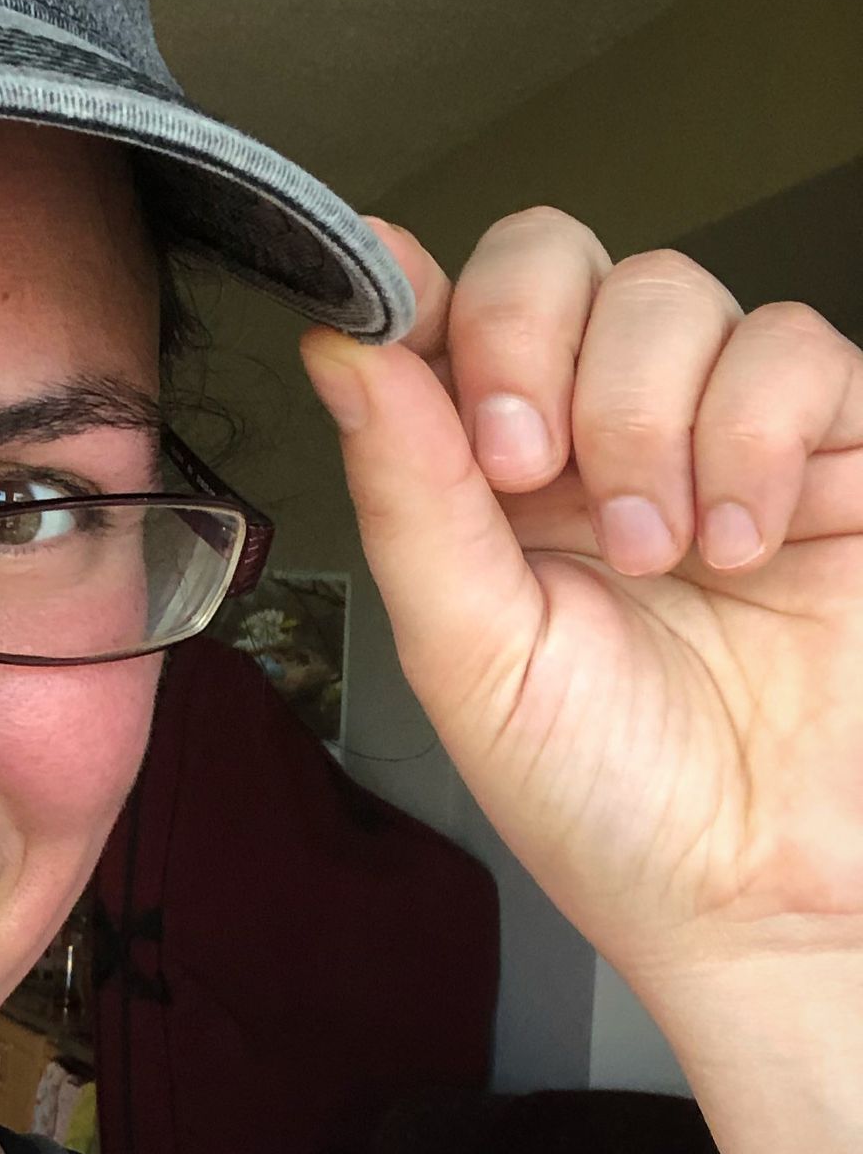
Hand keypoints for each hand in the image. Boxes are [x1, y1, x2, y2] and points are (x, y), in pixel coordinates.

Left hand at [299, 207, 862, 985]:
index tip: (393, 313)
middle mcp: (590, 428)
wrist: (757, 896)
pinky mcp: (839, 446)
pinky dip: (755, 435)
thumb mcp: (469, 649)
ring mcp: (715, 426)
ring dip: (640, 416)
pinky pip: (795, 347)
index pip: (443, 310)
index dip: (419, 293)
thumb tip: (340, 344)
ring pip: (669, 289)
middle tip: (525, 469)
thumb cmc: (600, 793)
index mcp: (481, 473)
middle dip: (524, 340)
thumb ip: (407, 489)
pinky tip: (740, 544)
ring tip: (652, 550)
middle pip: (551, 256)